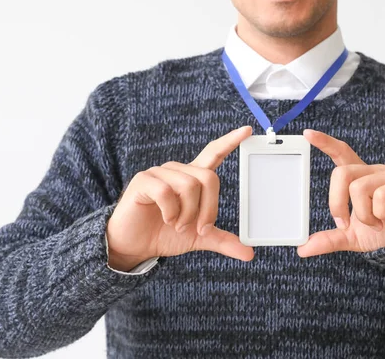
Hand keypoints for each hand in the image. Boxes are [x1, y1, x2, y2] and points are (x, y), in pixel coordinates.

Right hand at [106, 126, 254, 270]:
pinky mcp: (144, 180)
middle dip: (208, 208)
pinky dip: (170, 211)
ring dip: (187, 214)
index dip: (230, 141)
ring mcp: (160, 173)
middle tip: (198, 228)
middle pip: (209, 178)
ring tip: (177, 225)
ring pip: (189, 186)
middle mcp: (178, 171)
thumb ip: (222, 240)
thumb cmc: (165, 235)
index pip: (213, 153)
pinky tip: (165, 219)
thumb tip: (249, 253)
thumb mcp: (198, 238)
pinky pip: (167, 191)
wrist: (135, 246)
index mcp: (192, 178)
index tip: (247, 130)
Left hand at [297, 129, 384, 257]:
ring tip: (377, 223)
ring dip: (363, 215)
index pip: (342, 153)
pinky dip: (380, 215)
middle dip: (336, 203)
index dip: (326, 143)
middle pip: (341, 173)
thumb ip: (329, 239)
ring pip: (359, 188)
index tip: (307, 134)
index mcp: (360, 178)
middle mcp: (374, 171)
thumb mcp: (352, 238)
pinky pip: (380, 196)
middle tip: (344, 223)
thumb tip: (303, 249)